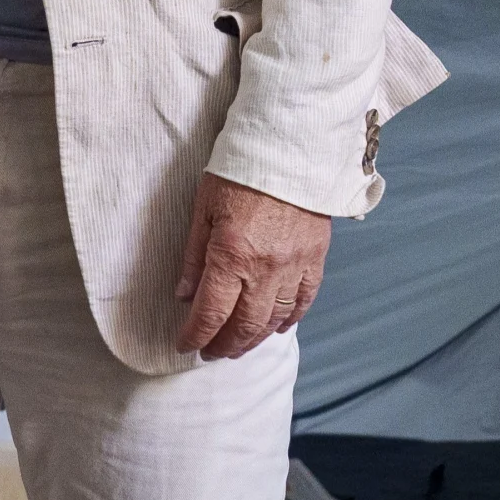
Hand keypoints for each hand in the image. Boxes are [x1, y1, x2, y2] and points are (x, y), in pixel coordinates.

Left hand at [175, 175, 332, 359]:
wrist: (289, 146)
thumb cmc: (239, 172)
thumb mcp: (203, 209)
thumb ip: (194, 257)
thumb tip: (184, 295)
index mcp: (231, 254)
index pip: (211, 313)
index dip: (196, 335)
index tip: (186, 345)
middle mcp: (265, 267)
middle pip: (244, 325)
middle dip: (224, 346)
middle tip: (211, 353)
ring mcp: (294, 265)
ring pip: (275, 319)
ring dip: (254, 339)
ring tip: (238, 347)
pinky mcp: (315, 257)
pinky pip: (304, 299)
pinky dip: (289, 319)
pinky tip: (277, 327)